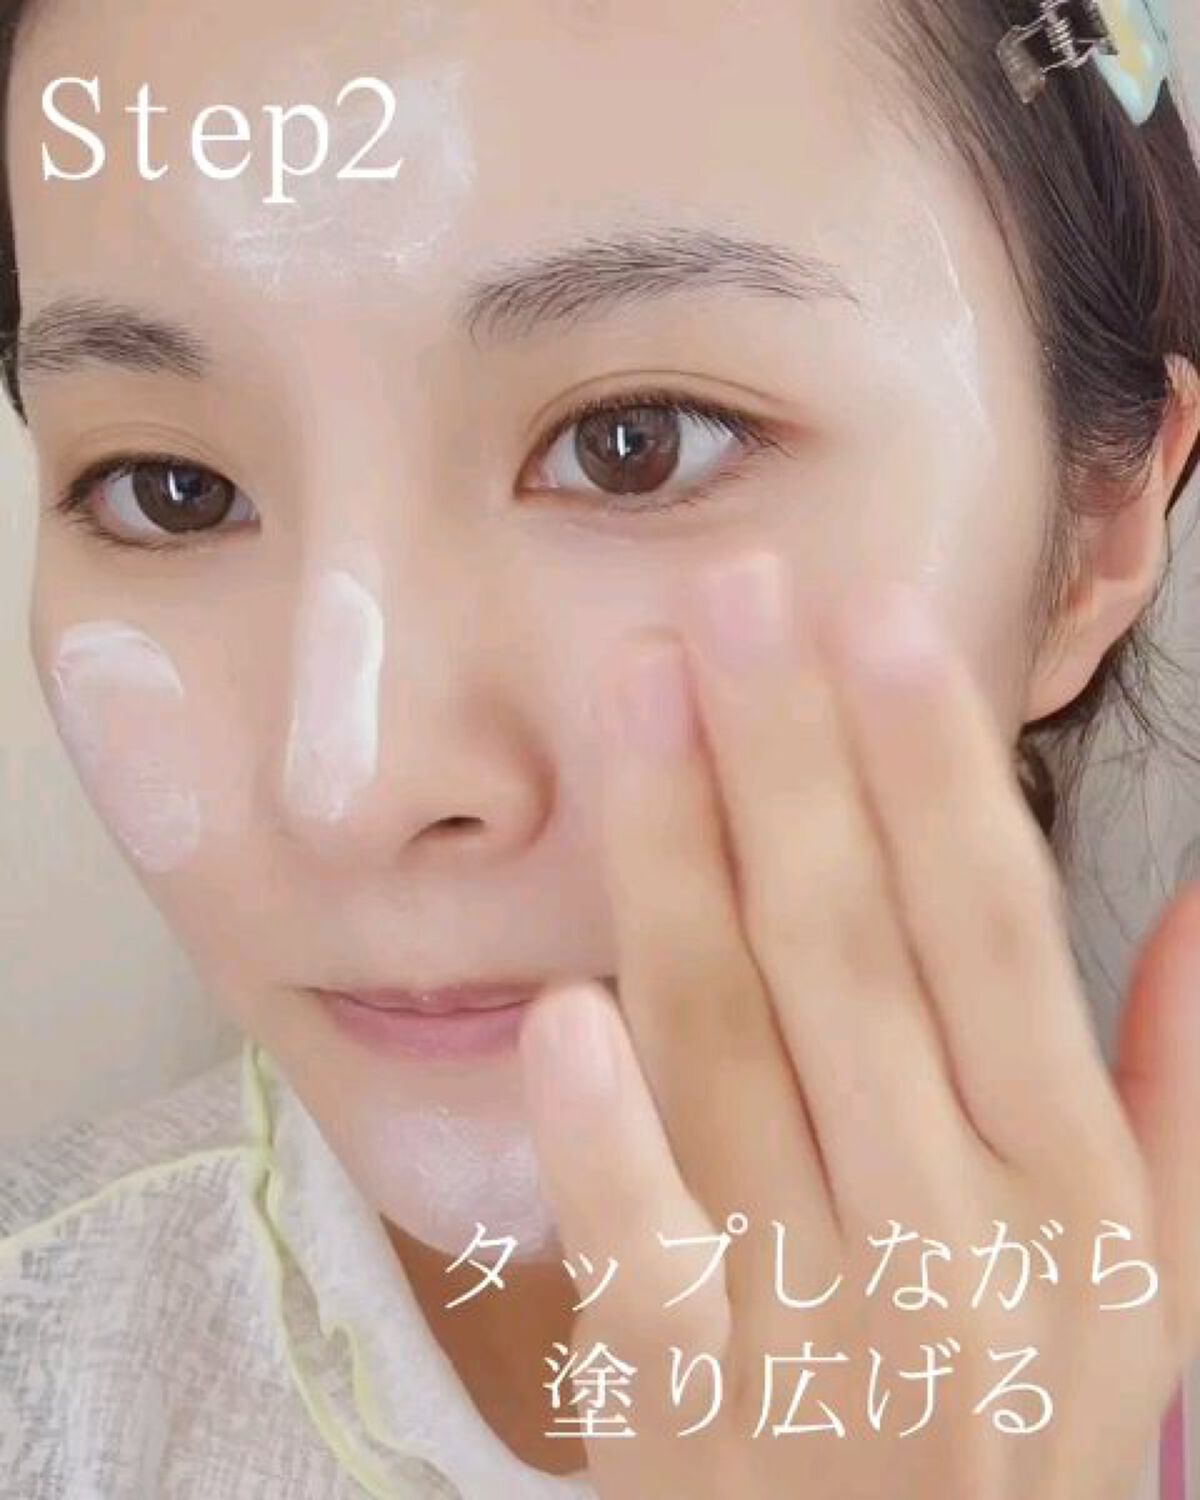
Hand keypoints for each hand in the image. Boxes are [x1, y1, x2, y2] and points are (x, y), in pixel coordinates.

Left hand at [519, 552, 1199, 1499]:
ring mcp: (818, 1320)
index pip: (995, 934)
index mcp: (1070, 1190)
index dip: (936, 768)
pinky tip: (565, 1009)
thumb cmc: (1023, 1421)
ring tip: (642, 694)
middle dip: (792, 757)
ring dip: (683, 861)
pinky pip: (644, 1259)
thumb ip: (1174, 1086)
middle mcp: (953, 1237)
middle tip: (740, 594)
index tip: (881, 620)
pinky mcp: (688, 1402)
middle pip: (854, 955)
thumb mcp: (1155, 1282)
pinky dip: (605, 1142)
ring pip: (735, 1051)